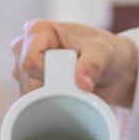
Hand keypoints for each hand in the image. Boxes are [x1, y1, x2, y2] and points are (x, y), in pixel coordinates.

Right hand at [11, 19, 138, 106]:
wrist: (114, 73)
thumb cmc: (107, 54)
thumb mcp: (104, 53)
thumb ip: (93, 64)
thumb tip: (82, 84)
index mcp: (38, 31)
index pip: (29, 62)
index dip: (48, 74)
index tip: (69, 74)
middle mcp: (25, 49)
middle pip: (27, 81)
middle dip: (51, 89)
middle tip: (74, 83)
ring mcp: (24, 71)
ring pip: (27, 96)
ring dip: (50, 100)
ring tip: (71, 89)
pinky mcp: (29, 89)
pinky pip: (30, 106)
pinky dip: (47, 107)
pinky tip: (63, 99)